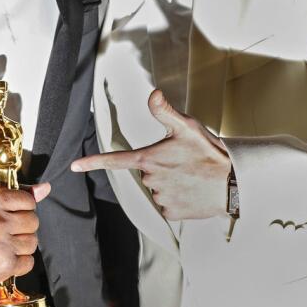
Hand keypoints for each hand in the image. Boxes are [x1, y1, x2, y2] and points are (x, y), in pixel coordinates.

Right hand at [0, 183, 49, 289]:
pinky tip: (6, 258)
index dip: (24, 208)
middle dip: (24, 227)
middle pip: (33, 222)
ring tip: (5, 245)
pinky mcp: (5, 265)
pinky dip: (20, 262)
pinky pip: (29, 262)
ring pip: (32, 242)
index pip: (28, 200)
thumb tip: (45, 188)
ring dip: (22, 245)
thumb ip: (14, 194)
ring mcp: (2, 245)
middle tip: (9, 231)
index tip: (14, 214)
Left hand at [71, 90, 230, 219]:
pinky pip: (167, 204)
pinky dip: (177, 198)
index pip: (115, 160)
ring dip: (169, 182)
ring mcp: (160, 198)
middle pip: (146, 172)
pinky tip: (191, 191)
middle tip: (183, 162)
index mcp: (149, 158)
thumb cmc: (209, 152)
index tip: (74, 166)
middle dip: (160, 166)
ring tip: (190, 176)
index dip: (92, 162)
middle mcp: (150, 180)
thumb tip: (153, 93)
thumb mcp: (187, 127)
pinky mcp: (171, 213)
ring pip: (157, 188)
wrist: (232, 183)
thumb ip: (165, 112)